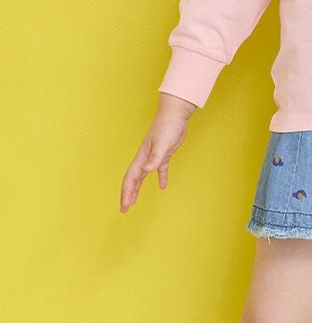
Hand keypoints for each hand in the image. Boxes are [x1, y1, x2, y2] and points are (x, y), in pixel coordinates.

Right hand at [119, 94, 194, 212]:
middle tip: (124, 209)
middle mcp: (145, 158)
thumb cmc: (167, 126)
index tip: (125, 206)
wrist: (175, 113)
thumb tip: (146, 171)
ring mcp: (154, 156)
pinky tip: (163, 186)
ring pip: (143, 176)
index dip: (127, 192)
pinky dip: (161, 178)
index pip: (131, 178)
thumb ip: (155, 157)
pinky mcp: (165, 154)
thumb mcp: (162, 143)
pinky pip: (161, 169)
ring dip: (138, 189)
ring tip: (134, 201)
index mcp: (142, 157)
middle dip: (127, 194)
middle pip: (133, 179)